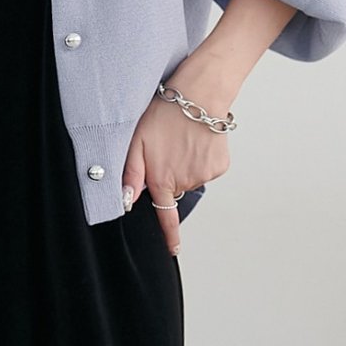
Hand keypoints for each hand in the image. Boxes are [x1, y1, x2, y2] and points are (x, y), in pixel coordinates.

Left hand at [121, 75, 235, 254]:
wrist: (200, 94)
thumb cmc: (164, 114)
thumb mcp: (136, 142)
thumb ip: (130, 175)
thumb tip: (126, 203)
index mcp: (162, 180)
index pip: (166, 216)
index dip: (170, 236)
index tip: (173, 250)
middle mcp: (185, 182)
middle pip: (174, 189)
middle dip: (169, 175)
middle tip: (166, 148)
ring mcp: (204, 175)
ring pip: (190, 178)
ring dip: (185, 165)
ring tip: (182, 140)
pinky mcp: (219, 166)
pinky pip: (206, 170)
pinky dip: (201, 159)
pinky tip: (197, 141)